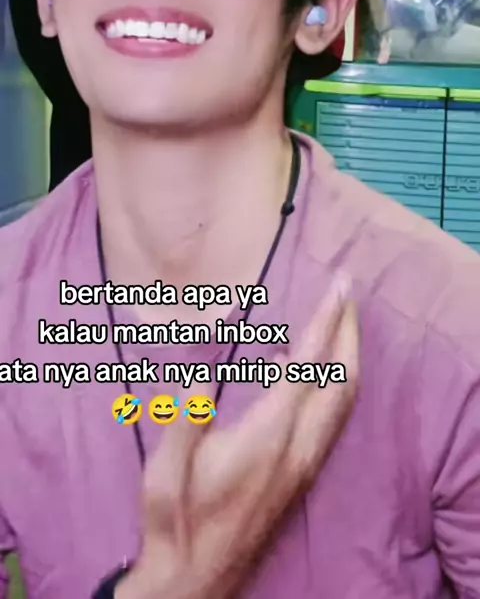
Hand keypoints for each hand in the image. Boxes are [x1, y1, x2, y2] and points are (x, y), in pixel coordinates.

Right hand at [118, 276, 357, 598]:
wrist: (196, 577)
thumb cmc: (178, 517)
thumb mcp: (167, 466)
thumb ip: (188, 412)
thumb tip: (204, 366)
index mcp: (267, 435)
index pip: (306, 366)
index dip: (325, 321)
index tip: (338, 286)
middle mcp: (297, 446)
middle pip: (340, 380)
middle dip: (348, 331)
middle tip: (347, 291)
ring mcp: (305, 462)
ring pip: (343, 401)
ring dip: (348, 355)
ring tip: (341, 320)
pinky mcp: (303, 473)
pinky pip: (333, 418)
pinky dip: (336, 382)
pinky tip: (312, 371)